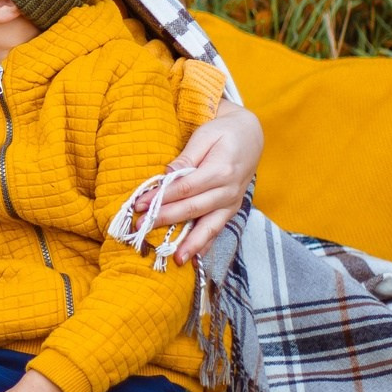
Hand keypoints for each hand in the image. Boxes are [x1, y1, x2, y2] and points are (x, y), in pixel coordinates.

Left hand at [148, 102, 262, 262]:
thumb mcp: (205, 135)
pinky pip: (219, 229)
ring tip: (176, 259)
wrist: (251, 136)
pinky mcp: (232, 209)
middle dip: (165, 219)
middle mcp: (229, 190)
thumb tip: (168, 173)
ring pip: (210, 226)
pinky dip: (207, 244)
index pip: (185, 188)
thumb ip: (188, 156)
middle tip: (141, 227)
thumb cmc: (223, 132)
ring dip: (191, 243)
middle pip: (193, 208)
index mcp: (221, 170)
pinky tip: (195, 257)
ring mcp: (232, 202)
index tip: (139, 204)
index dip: (161, 197)